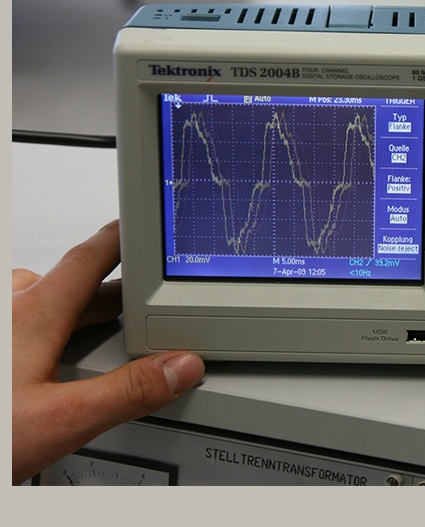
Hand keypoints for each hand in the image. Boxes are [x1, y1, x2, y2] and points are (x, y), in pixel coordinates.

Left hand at [11, 220, 204, 483]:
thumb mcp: (61, 422)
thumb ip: (128, 392)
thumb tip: (180, 367)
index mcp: (33, 314)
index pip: (87, 259)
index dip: (118, 240)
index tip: (139, 229)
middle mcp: (5, 312)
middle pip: (64, 283)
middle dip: (104, 292)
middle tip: (136, 303)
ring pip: (29, 300)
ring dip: (62, 309)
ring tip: (85, 332)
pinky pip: (11, 323)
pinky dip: (31, 331)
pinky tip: (32, 361)